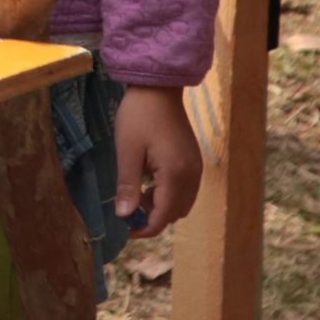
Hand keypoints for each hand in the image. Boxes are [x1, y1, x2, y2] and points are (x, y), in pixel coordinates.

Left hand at [113, 84, 201, 235]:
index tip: (126, 231)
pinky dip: (167, 194)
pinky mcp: (193, 161)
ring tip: (135, 195)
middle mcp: (192, 175)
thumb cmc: (138, 116)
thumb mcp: (127, 151)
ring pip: (181, 202)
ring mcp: (195, 168)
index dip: (146, 228)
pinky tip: (148, 183)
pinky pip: (184, 189)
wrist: (158, 89)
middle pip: (176, 212)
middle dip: (153, 218)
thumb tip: (124, 216)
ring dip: (160, 206)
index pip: (164, 215)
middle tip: (127, 210)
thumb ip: (127, 185)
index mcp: (176, 175)